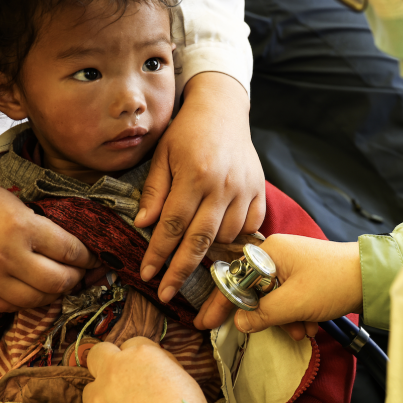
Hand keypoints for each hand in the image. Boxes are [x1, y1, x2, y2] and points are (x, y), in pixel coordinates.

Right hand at [0, 176, 99, 310]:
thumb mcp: (15, 202)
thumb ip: (42, 226)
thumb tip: (73, 248)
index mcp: (21, 226)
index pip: (69, 250)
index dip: (87, 257)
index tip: (92, 258)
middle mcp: (8, 256)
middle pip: (58, 281)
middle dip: (76, 278)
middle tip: (79, 272)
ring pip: (38, 300)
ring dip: (54, 293)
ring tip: (58, 282)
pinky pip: (13, 307)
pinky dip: (29, 300)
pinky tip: (33, 289)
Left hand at [83, 337, 206, 402]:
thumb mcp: (182, 378)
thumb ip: (161, 366)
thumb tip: (151, 367)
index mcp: (141, 355)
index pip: (132, 344)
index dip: (137, 359)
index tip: (142, 372)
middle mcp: (114, 369)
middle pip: (98, 353)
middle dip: (106, 363)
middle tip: (119, 381)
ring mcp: (98, 396)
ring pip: (91, 388)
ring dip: (103, 396)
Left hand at [136, 72, 265, 304]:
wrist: (222, 108)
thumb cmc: (187, 132)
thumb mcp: (162, 155)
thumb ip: (155, 191)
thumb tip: (144, 224)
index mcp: (195, 175)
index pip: (173, 224)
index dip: (158, 253)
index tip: (147, 274)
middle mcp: (222, 185)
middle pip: (200, 240)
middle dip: (180, 271)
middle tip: (165, 293)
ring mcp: (245, 189)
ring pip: (226, 236)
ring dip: (208, 252)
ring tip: (190, 256)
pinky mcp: (259, 190)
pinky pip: (250, 227)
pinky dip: (235, 238)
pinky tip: (219, 239)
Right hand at [194, 234, 362, 335]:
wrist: (372, 277)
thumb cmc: (333, 282)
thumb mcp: (293, 303)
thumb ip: (263, 314)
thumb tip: (241, 322)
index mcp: (269, 252)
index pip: (234, 279)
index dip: (220, 303)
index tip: (205, 323)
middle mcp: (277, 254)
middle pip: (254, 291)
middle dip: (267, 317)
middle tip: (274, 331)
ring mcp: (292, 264)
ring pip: (274, 298)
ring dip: (286, 320)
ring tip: (304, 330)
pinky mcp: (305, 275)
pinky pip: (289, 298)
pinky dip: (297, 314)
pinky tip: (312, 325)